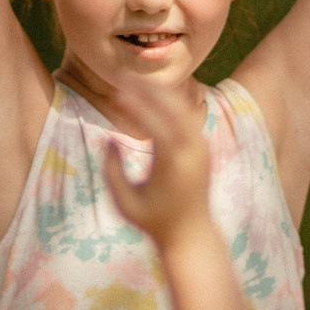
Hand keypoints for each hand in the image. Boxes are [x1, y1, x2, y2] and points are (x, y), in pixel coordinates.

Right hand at [100, 81, 212, 249]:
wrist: (191, 232)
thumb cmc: (154, 220)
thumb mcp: (126, 203)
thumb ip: (113, 172)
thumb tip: (107, 139)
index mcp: (175, 164)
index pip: (155, 125)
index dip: (134, 107)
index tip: (115, 95)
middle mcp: (193, 150)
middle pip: (172, 107)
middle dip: (146, 89)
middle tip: (122, 77)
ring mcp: (201, 146)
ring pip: (182, 107)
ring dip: (157, 91)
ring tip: (133, 80)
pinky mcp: (201, 145)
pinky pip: (186, 114)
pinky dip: (168, 100)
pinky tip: (149, 92)